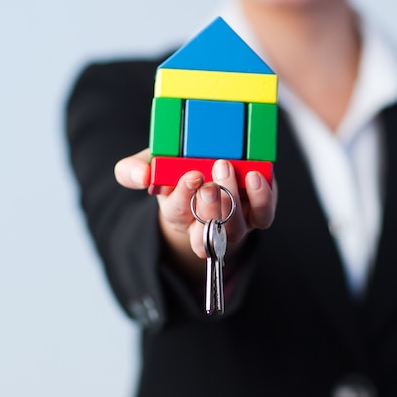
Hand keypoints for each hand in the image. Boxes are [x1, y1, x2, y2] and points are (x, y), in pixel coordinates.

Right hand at [114, 148, 277, 260]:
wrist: (213, 167)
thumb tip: (140, 176)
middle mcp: (206, 225)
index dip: (184, 197)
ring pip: (234, 229)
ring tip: (227, 169)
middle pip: (206, 233)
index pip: (178, 213)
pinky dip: (261, 199)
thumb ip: (134, 169)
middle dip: (209, 208)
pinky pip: (263, 217)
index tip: (192, 175)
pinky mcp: (258, 214)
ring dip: (232, 202)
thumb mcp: (154, 163)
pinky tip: (255, 177)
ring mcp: (234, 223)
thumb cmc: (179, 167)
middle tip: (211, 182)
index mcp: (178, 214)